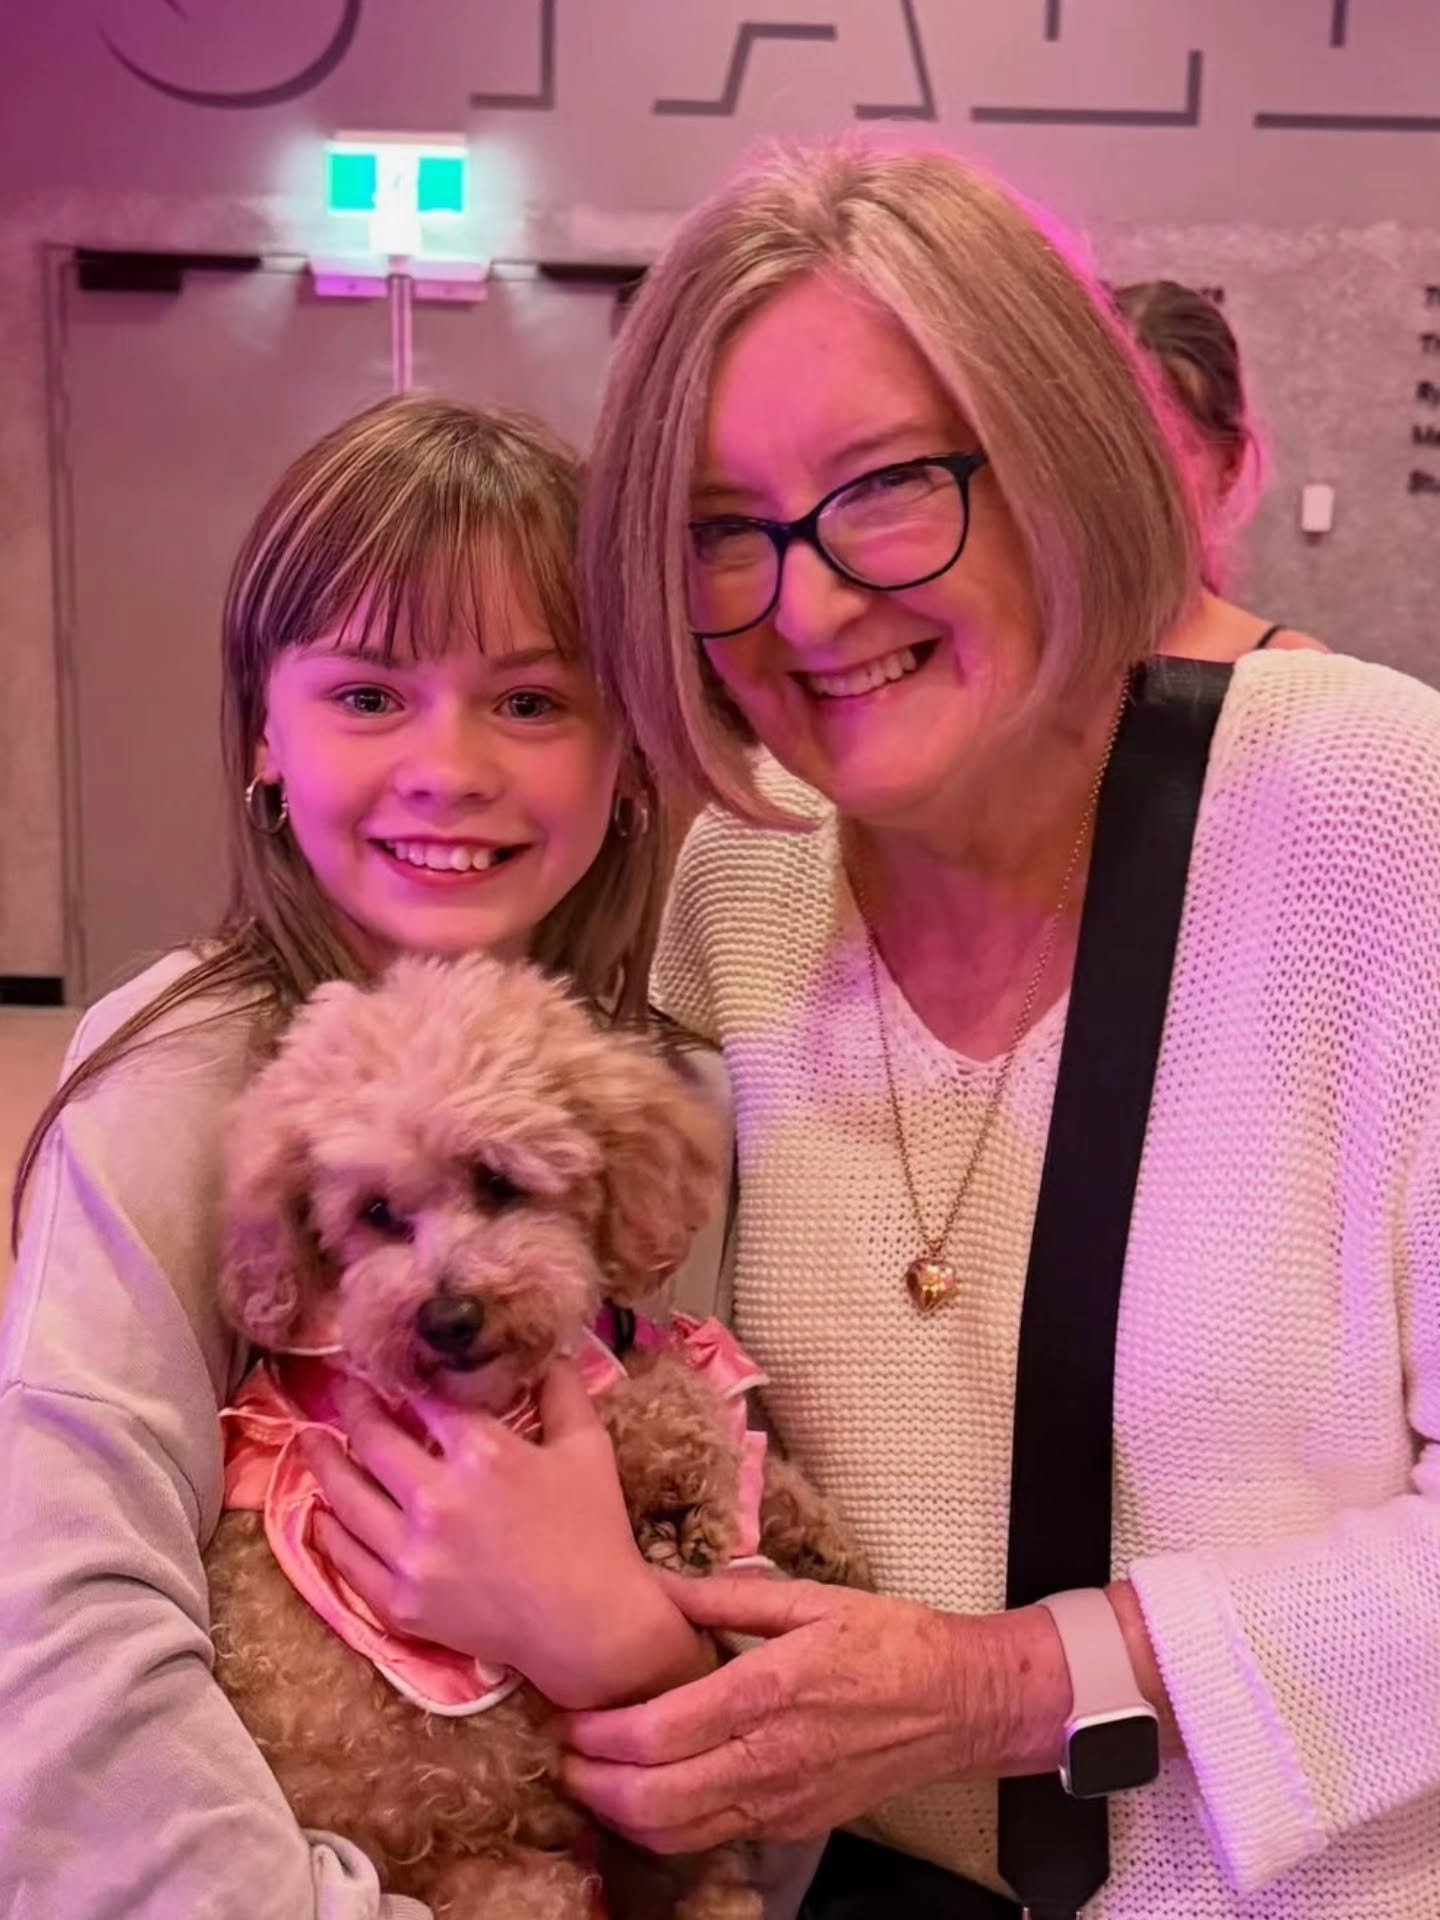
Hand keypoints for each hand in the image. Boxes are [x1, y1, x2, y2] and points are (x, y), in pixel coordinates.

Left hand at [303, 1360, 710, 1708]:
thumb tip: (548, 1350)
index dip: (403, 1376)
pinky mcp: (401, 1603)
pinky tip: (320, 1515)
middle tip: (342, 1390)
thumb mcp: (588, 1448)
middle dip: (353, 1407)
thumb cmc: (594, 1531)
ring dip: (323, 1463)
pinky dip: (327, 1533)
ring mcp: (412, 1555)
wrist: (588, 1628)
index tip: (388, 1362)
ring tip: (311, 1440)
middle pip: (372, 1441)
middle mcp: (436, 1500)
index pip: (425, 1399)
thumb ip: (563, 1391)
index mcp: (483, 1454)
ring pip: (345, 1498)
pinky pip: (346, 1561)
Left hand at [560, 1573, 1020, 1852]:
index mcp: (766, 1693)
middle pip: (654, 1799)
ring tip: (590, 1779)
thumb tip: (661, 1585)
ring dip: (621, 1814)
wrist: (959, 1703)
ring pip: (677, 1832)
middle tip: (562, 1753)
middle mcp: (767, 1759)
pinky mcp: (792, 1824)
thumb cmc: (889, 1640)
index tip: (567, 1713)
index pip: (658, 1732)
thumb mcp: (809, 1599)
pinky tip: (645, 1797)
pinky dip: (665, 1828)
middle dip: (593, 1783)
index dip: (600, 1733)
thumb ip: (727, 1599)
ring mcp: (780, 1802)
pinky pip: (713, 1837)